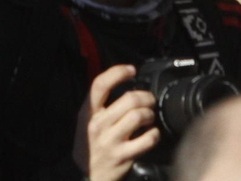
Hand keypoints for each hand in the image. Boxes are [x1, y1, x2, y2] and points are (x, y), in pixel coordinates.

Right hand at [74, 65, 158, 180]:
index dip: (117, 72)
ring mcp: (111, 141)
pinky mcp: (123, 156)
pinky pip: (147, 139)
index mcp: (88, 113)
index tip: (131, 70)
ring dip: (150, 114)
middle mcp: (98, 125)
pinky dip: (154, 134)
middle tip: (149, 100)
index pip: (100, 85)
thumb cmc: (89, 146)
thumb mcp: (86, 121)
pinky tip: (151, 133)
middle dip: (145, 97)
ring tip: (149, 117)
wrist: (86, 176)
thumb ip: (100, 104)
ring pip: (139, 116)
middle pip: (128, 99)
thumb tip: (122, 83)